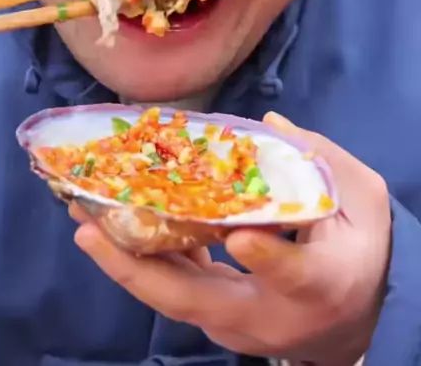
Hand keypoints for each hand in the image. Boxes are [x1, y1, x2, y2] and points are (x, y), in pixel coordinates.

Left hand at [70, 113, 391, 364]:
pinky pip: (174, 290)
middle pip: (199, 300)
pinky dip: (140, 261)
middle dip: (138, 266)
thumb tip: (271, 122)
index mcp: (320, 282)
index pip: (294, 275)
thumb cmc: (361, 254)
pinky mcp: (217, 319)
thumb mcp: (364, 202)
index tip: (241, 237)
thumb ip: (323, 161)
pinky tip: (108, 228)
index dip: (267, 259)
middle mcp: (269, 313)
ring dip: (124, 262)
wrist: (351, 323)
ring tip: (83, 222)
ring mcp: (237, 324)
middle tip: (90, 229)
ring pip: (173, 298)